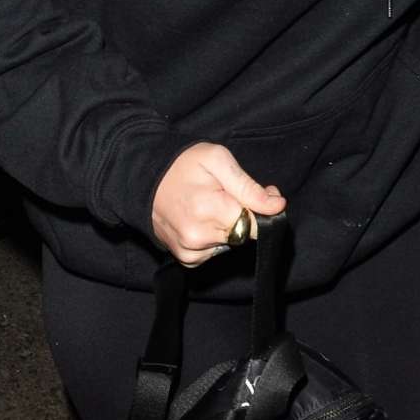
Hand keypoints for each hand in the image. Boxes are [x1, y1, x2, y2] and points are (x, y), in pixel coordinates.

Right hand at [151, 142, 285, 266]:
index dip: (261, 209)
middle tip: (225, 195)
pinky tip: (200, 220)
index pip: (256, 225)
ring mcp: (190, 250)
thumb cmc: (182, 164)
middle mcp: (198, 236)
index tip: (254, 195)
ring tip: (208, 205)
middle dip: (242, 216)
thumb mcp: (217, 160)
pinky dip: (213, 239)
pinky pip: (214, 253)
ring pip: (230, 245)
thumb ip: (249, 186)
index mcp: (209, 209)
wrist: (142, 178)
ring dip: (227, 228)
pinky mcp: (185, 259)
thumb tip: (277, 206)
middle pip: (244, 235)